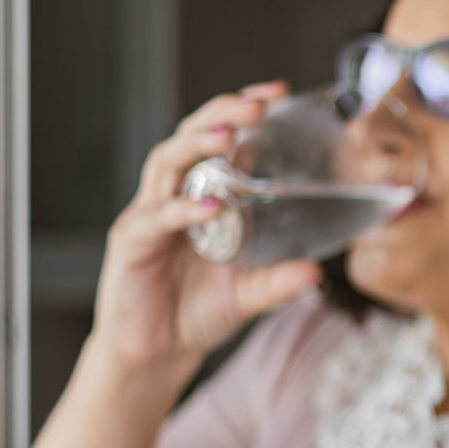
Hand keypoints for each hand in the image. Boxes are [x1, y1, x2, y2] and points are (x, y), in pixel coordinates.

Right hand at [89, 82, 325, 374]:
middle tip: (256, 104)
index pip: (218, 138)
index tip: (278, 92)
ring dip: (198, 145)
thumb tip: (316, 271)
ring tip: (229, 135)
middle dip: (222, 113)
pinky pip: (157, 217)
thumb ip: (281, 280)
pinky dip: (183, 208)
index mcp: (201, 194)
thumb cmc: (196, 313)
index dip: (242, 110)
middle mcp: (172, 195)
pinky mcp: (131, 243)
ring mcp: (149, 216)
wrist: (156, 355)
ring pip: (167, 163)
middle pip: (190, 136)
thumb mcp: (250, 294)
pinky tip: (211, 206)